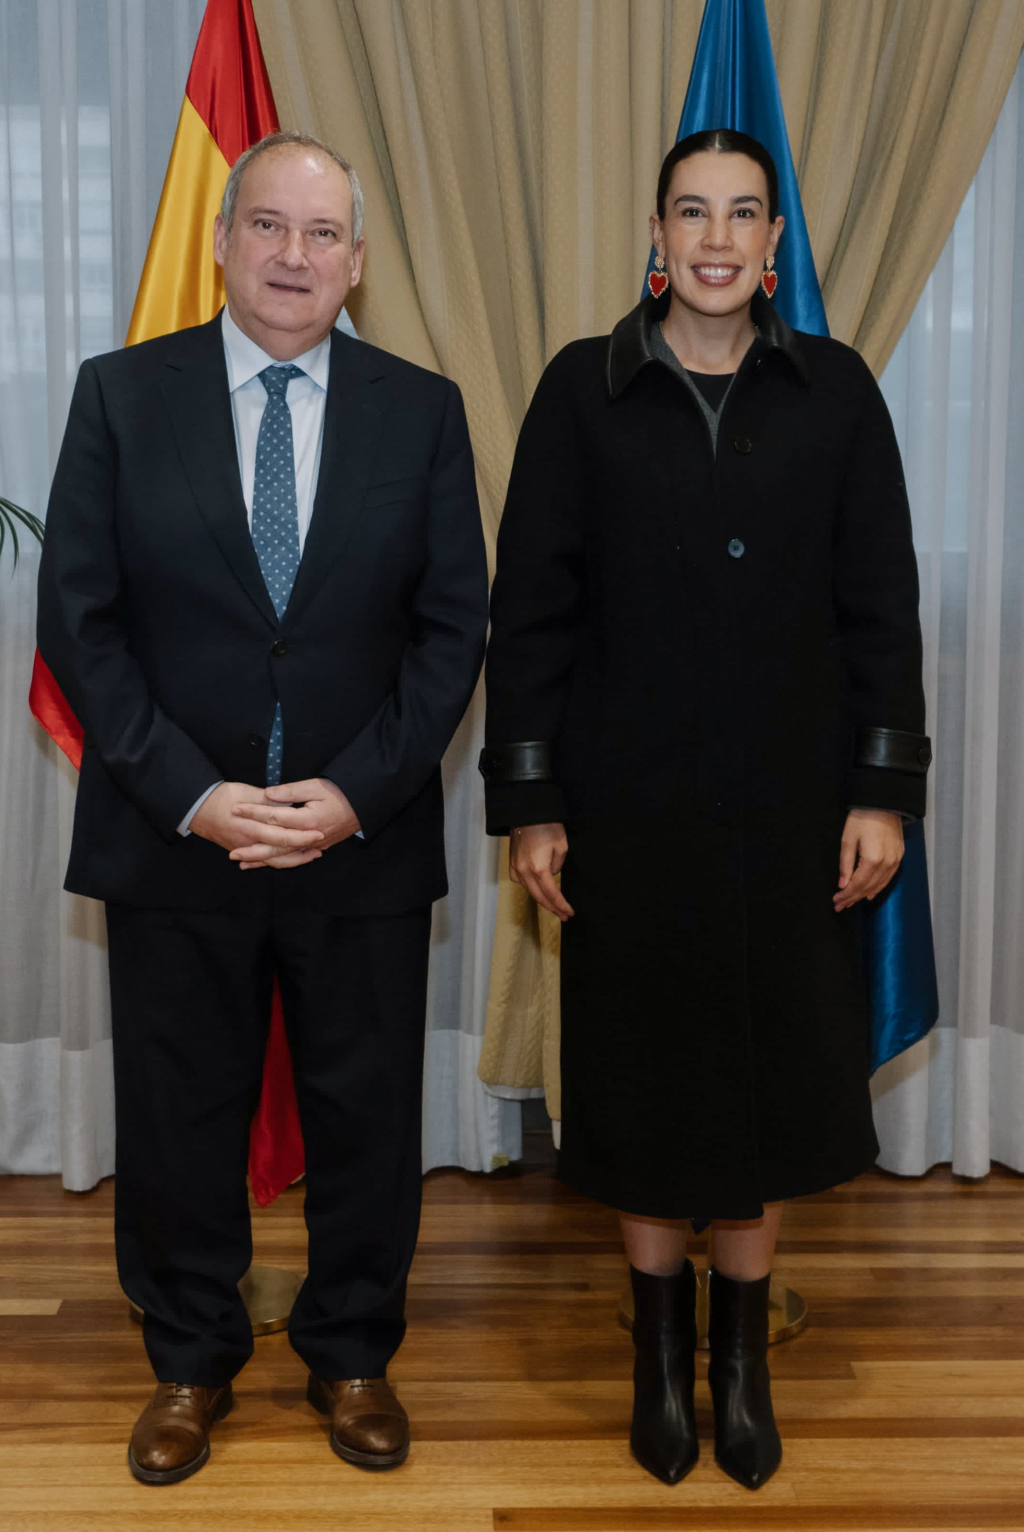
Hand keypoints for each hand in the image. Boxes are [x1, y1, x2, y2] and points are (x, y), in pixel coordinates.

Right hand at [190, 781, 323, 867]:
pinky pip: (262, 860)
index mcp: (253, 825)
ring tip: (312, 855)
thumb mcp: (248, 792)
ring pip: (273, 860)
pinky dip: (277, 862)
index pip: (283, 834)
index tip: (319, 832)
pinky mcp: (242, 851)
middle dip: (303, 849)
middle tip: (320, 845)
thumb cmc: (224, 796)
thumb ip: (271, 801)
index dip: (302, 835)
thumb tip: (290, 805)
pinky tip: (290, 860)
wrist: (198, 808)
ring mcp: (245, 849)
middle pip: (281, 850)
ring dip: (294, 859)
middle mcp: (250, 841)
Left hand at [229, 777, 360, 869]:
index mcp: (307, 820)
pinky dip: (277, 862)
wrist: (363, 806)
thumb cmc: (341, 793)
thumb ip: (291, 791)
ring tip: (242, 863)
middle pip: (274, 846)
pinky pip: (292, 860)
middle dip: (251, 849)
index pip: (274, 817)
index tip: (236, 809)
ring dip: (262, 861)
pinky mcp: (314, 849)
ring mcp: (312, 846)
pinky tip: (264, 863)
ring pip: (283, 858)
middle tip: (231, 852)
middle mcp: (308, 838)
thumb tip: (268, 794)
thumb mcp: (316, 786)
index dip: (253, 813)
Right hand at [509, 823, 573, 921]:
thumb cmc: (547, 826)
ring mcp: (516, 867)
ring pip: (529, 890)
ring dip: (542, 900)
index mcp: (539, 868)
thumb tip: (551, 874)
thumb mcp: (562, 846)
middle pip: (539, 897)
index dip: (561, 905)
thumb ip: (557, 866)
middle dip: (553, 908)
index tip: (570, 912)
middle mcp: (524, 871)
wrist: (527, 813)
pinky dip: (529, 888)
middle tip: (564, 916)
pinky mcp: (511, 862)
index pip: (552, 894)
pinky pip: (520, 881)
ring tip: (554, 906)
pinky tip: (536, 889)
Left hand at [834, 809, 903, 910]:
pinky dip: (878, 887)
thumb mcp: (847, 840)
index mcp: (872, 860)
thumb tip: (843, 885)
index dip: (846, 895)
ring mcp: (895, 861)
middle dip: (853, 898)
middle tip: (840, 906)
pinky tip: (870, 894)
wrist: (883, 803)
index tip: (836, 901)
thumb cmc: (862, 819)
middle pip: (868, 887)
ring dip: (864, 895)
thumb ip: (845, 865)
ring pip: (879, 885)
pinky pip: (888, 878)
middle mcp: (887, 864)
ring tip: (851, 902)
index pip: (858, 884)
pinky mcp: (899, 857)